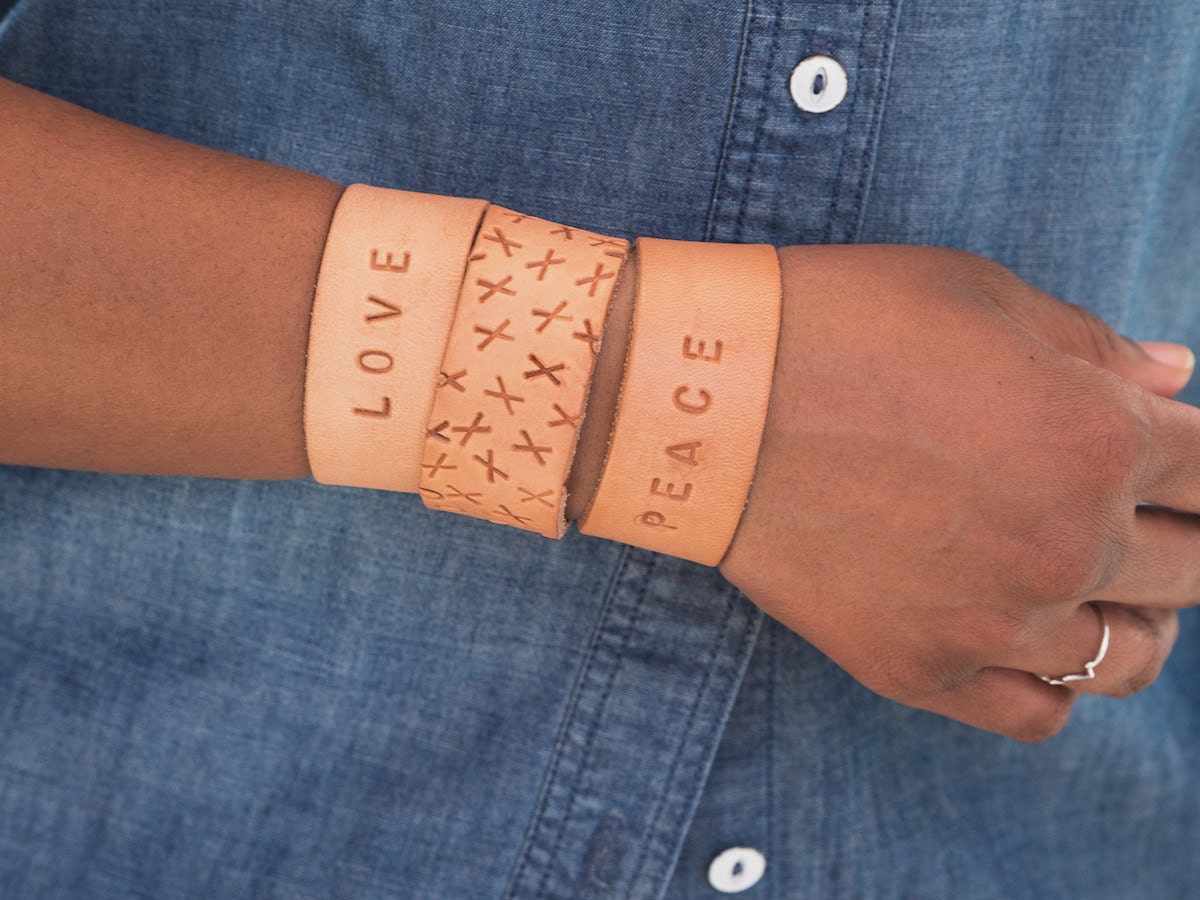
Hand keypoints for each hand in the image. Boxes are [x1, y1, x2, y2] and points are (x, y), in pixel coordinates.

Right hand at [720, 245, 1199, 740]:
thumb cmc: (837, 325)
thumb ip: (1095, 346)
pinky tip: (1029, 638)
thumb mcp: (977, 296)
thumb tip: (1173, 379)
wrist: (706, 402)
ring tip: (1097, 583)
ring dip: (1136, 616)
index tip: (1183, 459)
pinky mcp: (920, 672)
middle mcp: (1065, 544)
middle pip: (1195, 571)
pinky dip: (1056, 681)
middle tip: (1136, 506)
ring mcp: (994, 624)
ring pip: (1131, 657)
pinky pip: (1039, 713)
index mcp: (1098, 437)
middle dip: (1182, 532)